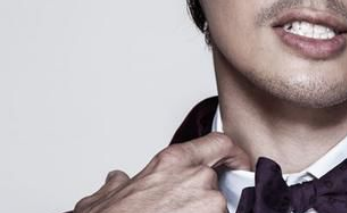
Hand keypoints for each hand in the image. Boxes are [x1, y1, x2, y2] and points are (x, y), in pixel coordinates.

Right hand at [73, 133, 250, 212]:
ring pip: (218, 209)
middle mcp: (197, 178)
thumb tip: (117, 179)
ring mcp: (209, 204)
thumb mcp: (104, 200)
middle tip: (188, 209)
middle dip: (205, 199)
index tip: (238, 164)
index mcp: (173, 162)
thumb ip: (117, 184)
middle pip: (216, 182)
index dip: (233, 154)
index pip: (219, 144)